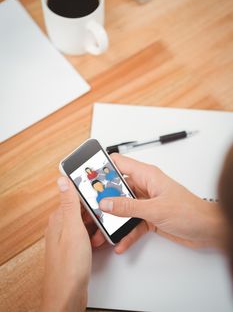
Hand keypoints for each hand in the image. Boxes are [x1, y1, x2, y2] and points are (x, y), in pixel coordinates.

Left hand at [41, 177, 91, 311]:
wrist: (68, 296)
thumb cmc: (69, 266)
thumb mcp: (73, 229)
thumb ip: (69, 204)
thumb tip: (62, 180)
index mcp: (59, 218)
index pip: (75, 197)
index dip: (89, 195)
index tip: (102, 191)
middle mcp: (62, 227)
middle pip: (82, 210)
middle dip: (96, 213)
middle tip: (106, 217)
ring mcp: (69, 238)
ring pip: (87, 223)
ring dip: (97, 226)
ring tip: (102, 234)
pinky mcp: (75, 248)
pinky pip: (88, 236)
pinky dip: (96, 237)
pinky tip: (100, 242)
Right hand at [91, 154, 224, 252]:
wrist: (208, 230)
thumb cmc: (191, 212)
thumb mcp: (155, 209)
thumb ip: (129, 206)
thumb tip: (107, 203)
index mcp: (147, 176)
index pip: (120, 163)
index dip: (103, 167)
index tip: (88, 176)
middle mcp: (145, 187)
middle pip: (118, 188)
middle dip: (104, 199)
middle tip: (90, 208)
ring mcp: (147, 202)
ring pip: (123, 208)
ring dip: (113, 220)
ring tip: (101, 230)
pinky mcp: (150, 217)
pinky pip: (132, 223)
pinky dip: (126, 232)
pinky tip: (120, 242)